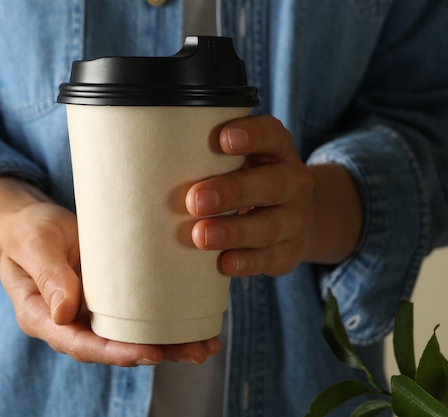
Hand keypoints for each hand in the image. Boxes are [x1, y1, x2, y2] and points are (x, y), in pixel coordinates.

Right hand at [0, 177, 219, 365]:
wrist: (32, 222)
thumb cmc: (28, 231)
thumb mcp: (34, 244)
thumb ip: (47, 275)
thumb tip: (64, 314)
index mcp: (44, 318)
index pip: (81, 345)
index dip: (116, 353)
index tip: (151, 352)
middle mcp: (70, 324)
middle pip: (114, 348)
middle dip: (156, 352)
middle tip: (197, 351)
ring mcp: (90, 313)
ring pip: (130, 337)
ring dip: (169, 344)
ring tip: (207, 344)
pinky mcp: (109, 299)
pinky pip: (136, 315)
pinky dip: (164, 321)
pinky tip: (194, 321)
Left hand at [185, 115, 363, 276]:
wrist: (293, 220)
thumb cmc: (248, 181)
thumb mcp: (241, 162)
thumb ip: (210, 158)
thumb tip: (153, 161)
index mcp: (278, 151)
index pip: (272, 135)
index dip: (251, 135)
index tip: (223, 139)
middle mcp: (293, 183)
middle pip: (271, 184)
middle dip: (232, 192)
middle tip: (195, 200)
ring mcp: (295, 219)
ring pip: (269, 226)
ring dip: (233, 232)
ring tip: (201, 236)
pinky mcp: (289, 251)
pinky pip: (270, 258)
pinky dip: (246, 262)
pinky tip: (224, 263)